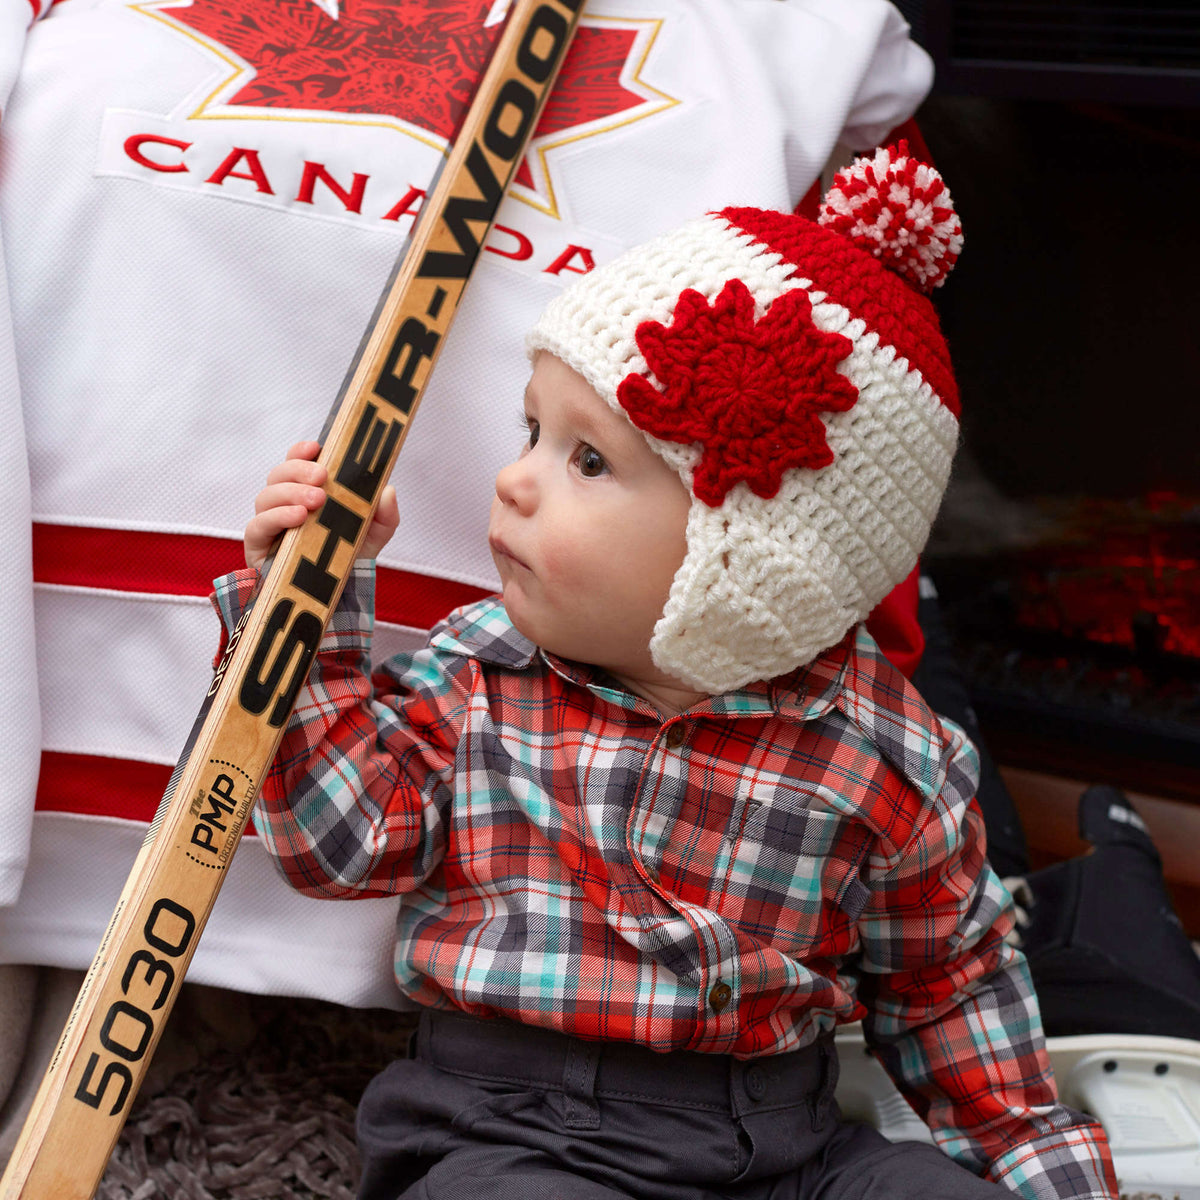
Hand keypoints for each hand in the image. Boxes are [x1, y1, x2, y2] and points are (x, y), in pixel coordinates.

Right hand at [244, 440, 399, 569]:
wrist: (338, 596)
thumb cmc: (350, 556)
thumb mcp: (375, 534)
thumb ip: (385, 514)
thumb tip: (388, 491)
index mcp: (308, 491)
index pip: (297, 462)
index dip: (302, 451)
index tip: (317, 447)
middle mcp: (284, 503)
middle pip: (279, 475)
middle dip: (299, 470)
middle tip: (322, 477)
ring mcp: (270, 523)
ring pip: (266, 496)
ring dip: (290, 493)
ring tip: (315, 501)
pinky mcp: (258, 547)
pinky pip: (256, 526)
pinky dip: (276, 517)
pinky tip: (298, 518)